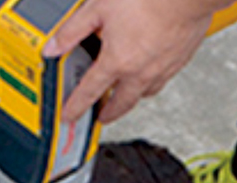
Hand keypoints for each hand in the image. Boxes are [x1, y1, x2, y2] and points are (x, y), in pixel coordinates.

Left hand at [43, 0, 232, 123]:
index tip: (69, 117)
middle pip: (120, 104)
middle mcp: (140, 72)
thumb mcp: (99, 7)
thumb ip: (73, 30)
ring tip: (125, 95)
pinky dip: (154, 79)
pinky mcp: (183, 57)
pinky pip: (165, 77)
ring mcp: (164, 67)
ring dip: (132, 97)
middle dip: (108, 114)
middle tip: (101, 117)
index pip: (88, 92)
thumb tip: (53, 47)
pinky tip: (152, 69)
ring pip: (145, 93)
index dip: (75, 107)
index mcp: (116, 62)